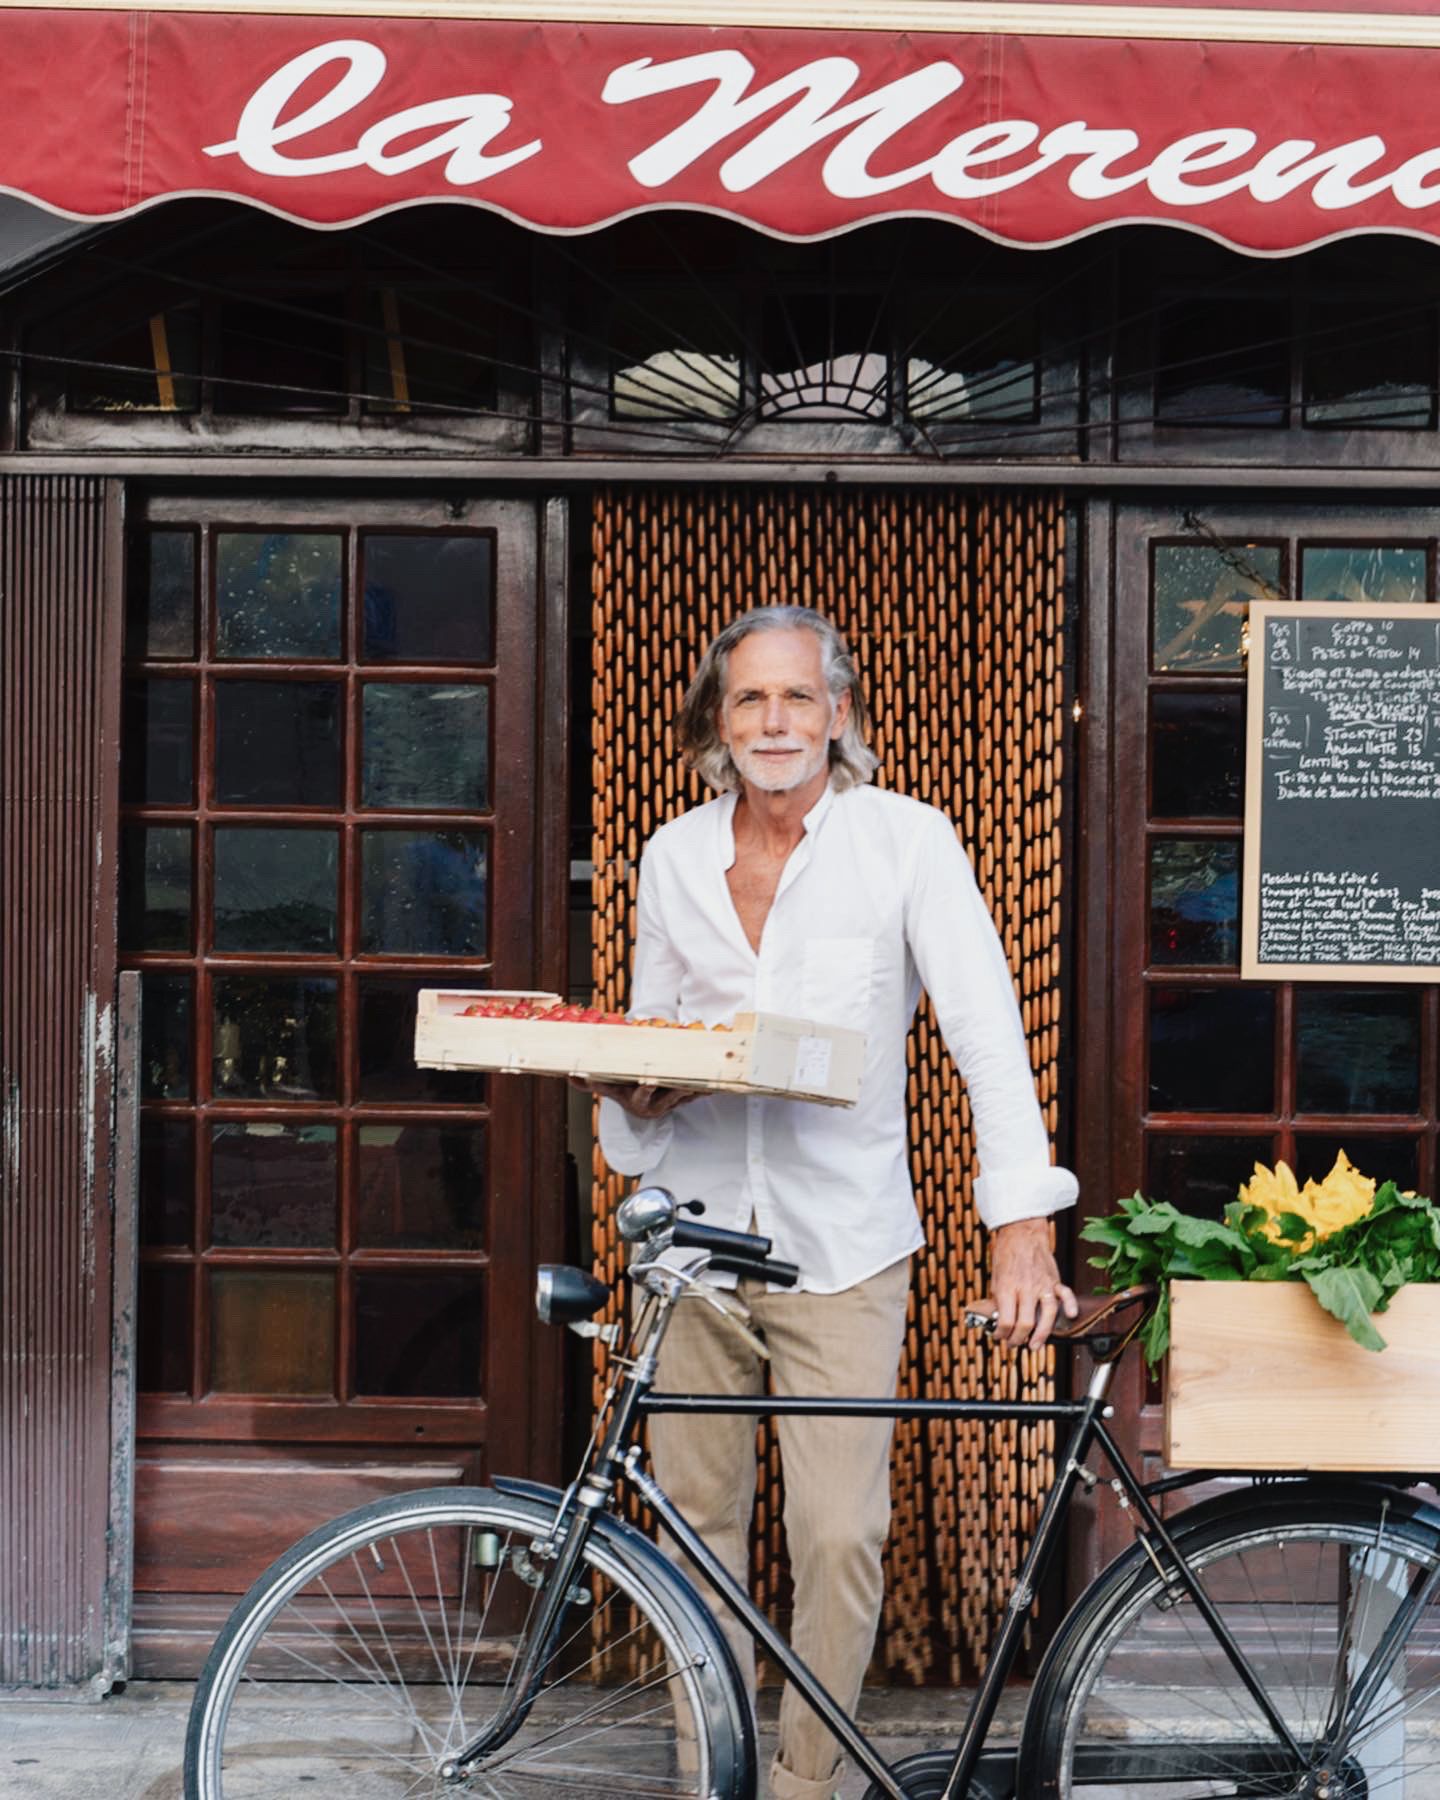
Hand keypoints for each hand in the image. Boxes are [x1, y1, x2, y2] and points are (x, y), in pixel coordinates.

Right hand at [569, 1076, 702, 1118]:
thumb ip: (588, 1083)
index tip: (650, 1079)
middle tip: (689, 1077)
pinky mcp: (683, 1100)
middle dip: (680, 1087)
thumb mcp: (606, 1087)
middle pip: (670, 1094)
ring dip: (698, 1088)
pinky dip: (706, 1088)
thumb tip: (568, 1076)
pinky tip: (717, 1081)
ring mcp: (671, 1103)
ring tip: (708, 1079)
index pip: (642, 1092)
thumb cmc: (622, 1090)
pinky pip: (697, 1094)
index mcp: (638, 1100)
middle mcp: (656, 1105)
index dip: (647, 1086)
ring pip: (687, 1094)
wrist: (639, 1103)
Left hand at [989, 1217, 1077, 1350]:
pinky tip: (1069, 1317)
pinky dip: (1070, 1306)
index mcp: (1008, 1287)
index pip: (1005, 1320)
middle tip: (1014, 1343)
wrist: (1021, 1232)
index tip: (999, 1336)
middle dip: (1018, 1339)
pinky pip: (1066, 1295)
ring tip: (1035, 1345)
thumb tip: (998, 1320)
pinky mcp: (1055, 1280)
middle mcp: (1026, 1288)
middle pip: (1025, 1323)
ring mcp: (1043, 1284)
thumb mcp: (995, 1278)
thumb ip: (999, 1300)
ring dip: (1041, 1335)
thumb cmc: (1007, 1254)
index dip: (1001, 1334)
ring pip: (1047, 1316)